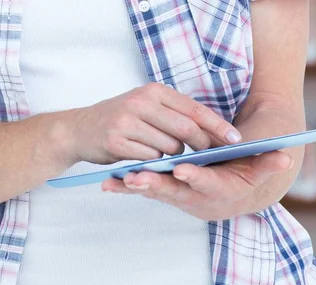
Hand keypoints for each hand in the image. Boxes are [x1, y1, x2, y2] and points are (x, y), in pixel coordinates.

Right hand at [56, 82, 241, 165]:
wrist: (79, 129)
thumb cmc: (122, 120)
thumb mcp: (148, 107)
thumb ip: (176, 114)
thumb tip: (213, 131)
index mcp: (155, 91)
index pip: (195, 109)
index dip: (217, 125)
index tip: (236, 138)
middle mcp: (142, 101)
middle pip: (186, 129)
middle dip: (201, 145)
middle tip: (207, 154)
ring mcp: (127, 120)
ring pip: (169, 147)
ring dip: (173, 156)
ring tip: (162, 152)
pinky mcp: (116, 140)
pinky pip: (149, 158)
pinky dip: (154, 162)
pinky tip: (146, 157)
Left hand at [100, 150, 293, 220]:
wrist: (237, 195)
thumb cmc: (249, 176)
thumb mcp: (261, 169)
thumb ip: (269, 163)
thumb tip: (285, 157)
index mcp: (222, 192)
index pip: (210, 185)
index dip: (197, 178)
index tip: (182, 169)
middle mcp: (200, 200)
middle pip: (176, 193)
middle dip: (157, 185)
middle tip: (138, 178)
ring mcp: (182, 199)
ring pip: (158, 193)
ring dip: (138, 187)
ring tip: (118, 180)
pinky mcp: (169, 194)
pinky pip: (147, 192)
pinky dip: (128, 188)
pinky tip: (108, 183)